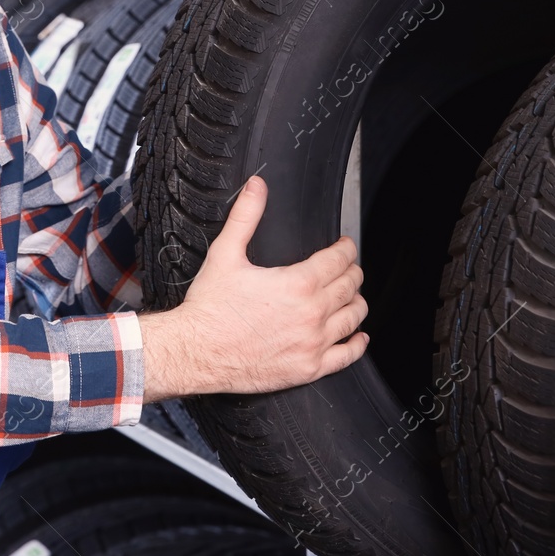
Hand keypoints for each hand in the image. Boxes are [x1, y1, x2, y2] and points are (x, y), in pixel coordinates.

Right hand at [139, 176, 368, 400]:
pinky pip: (347, 356)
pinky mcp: (309, 368)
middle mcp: (312, 314)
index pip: (338, 260)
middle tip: (348, 267)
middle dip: (352, 272)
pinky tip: (357, 336)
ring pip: (353, 318)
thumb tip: (257, 187)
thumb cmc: (210, 308)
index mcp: (298, 283)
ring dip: (357, 303)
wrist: (197, 351)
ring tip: (351, 296)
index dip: (346, 248)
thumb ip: (246, 217)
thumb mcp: (225, 254)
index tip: (345, 246)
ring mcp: (313, 343)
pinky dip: (357, 344)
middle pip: (350, 286)